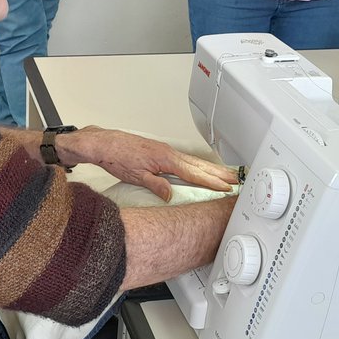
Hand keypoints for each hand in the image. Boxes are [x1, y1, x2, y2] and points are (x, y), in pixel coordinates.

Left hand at [62, 126, 238, 201]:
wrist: (104, 144)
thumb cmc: (116, 157)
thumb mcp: (136, 176)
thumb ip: (156, 185)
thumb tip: (170, 194)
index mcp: (165, 159)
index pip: (194, 173)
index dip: (211, 182)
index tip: (225, 187)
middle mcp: (168, 153)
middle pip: (199, 165)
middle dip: (218, 173)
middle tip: (235, 180)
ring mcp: (165, 151)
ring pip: (193, 161)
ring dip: (210, 168)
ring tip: (225, 174)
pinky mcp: (161, 151)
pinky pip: (185, 159)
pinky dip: (197, 165)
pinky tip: (201, 169)